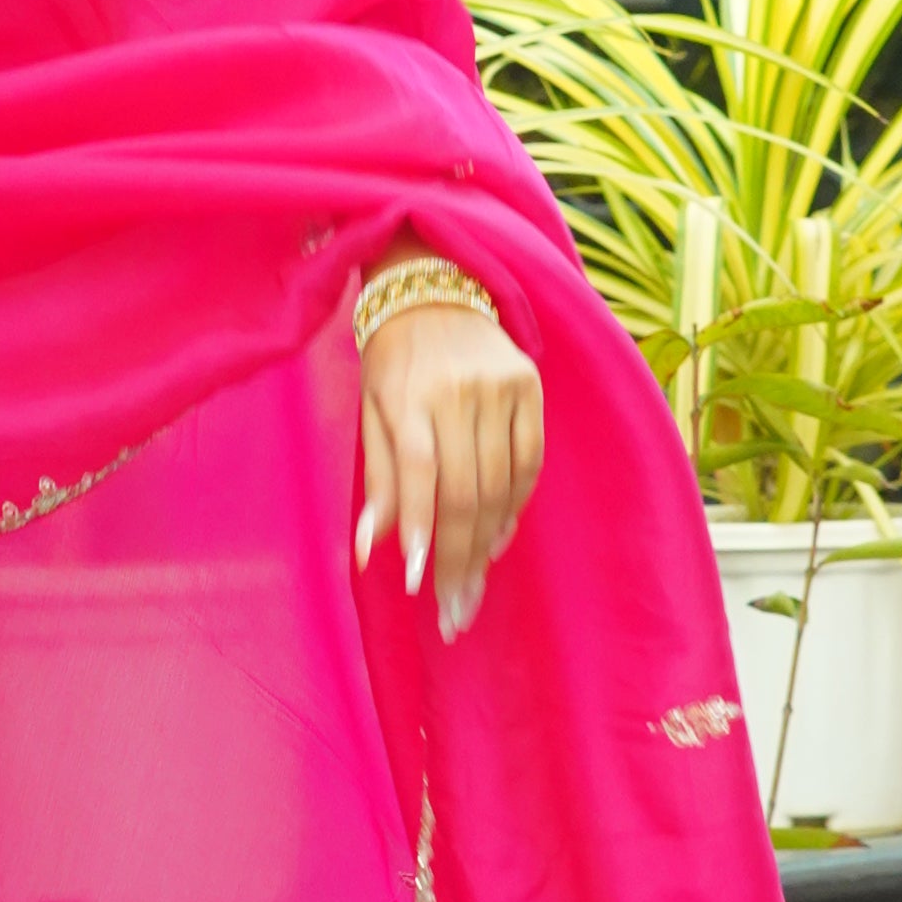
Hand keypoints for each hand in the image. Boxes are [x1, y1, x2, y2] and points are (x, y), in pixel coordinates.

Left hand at [356, 292, 544, 643]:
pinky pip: (530, 463)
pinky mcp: (530, 387)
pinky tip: (497, 541)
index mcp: (409, 394)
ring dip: (486, 546)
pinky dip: (514, 508)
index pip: (419, 472)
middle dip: (459, 559)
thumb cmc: (391, 361)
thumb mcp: (370, 411)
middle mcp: (459, 390)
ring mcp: (501, 387)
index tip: (418, 584)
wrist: (435, 289)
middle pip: (466, 490)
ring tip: (471, 591)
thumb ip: (378, 480)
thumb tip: (372, 553)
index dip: (421, 529)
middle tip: (453, 612)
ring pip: (501, 485)